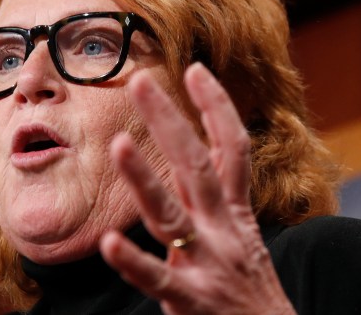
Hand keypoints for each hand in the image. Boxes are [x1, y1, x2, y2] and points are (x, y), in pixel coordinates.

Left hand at [100, 63, 294, 314]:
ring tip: (120, 144)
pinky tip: (108, 243)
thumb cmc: (252, 293)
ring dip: (145, 178)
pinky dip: (134, 261)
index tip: (195, 69)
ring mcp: (207, 264)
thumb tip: (188, 169)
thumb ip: (217, 205)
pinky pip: (158, 278)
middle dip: (169, 121)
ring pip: (172, 214)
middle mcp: (223, 230)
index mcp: (235, 214)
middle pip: (196, 165)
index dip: (216, 107)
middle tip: (140, 80)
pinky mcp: (191, 300)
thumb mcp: (242, 240)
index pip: (232, 149)